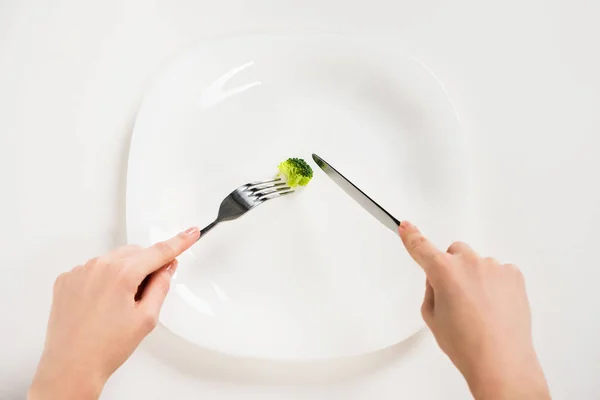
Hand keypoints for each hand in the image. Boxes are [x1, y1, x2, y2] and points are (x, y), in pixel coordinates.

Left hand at [28, 227, 199, 399]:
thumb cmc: (105, 348)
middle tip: (144, 297)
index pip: (159, 251)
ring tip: (117, 307)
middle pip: (136, 254)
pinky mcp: (66, 280)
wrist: (71, 367)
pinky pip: (94, 269)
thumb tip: (166, 267)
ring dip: (123, 273)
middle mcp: (98, 266)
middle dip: (146, 267)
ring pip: (114, 260)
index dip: (179, 242)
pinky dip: (103, 280)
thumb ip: (160, 286)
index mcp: (122, 274)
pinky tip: (101, 305)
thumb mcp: (146, 318)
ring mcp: (79, 272)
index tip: (190, 233)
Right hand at [399, 221, 549, 399]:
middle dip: (451, 268)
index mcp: (443, 271)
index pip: (421, 247)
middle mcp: (469, 263)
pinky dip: (495, 284)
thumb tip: (439, 279)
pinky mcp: (514, 275)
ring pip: (477, 263)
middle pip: (454, 253)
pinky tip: (494, 307)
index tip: (406, 227)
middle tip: (454, 296)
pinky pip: (498, 271)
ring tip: (478, 310)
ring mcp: (494, 267)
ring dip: (475, 277)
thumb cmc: (466, 345)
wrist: (501, 362)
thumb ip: (431, 289)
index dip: (411, 236)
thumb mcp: (432, 317)